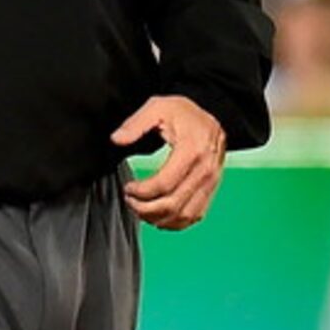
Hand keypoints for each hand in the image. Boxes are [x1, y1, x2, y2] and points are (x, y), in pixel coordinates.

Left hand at [112, 94, 227, 229]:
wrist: (210, 118)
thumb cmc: (184, 113)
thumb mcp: (157, 107)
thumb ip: (136, 124)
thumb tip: (117, 139)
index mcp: (192, 151)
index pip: (164, 184)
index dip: (140, 191)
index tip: (128, 188)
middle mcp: (206, 170)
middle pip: (173, 204)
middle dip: (145, 208)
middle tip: (130, 200)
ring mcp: (211, 182)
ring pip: (185, 215)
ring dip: (158, 218)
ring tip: (141, 209)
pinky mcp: (211, 190)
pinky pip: (196, 215)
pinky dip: (175, 222)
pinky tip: (158, 216)